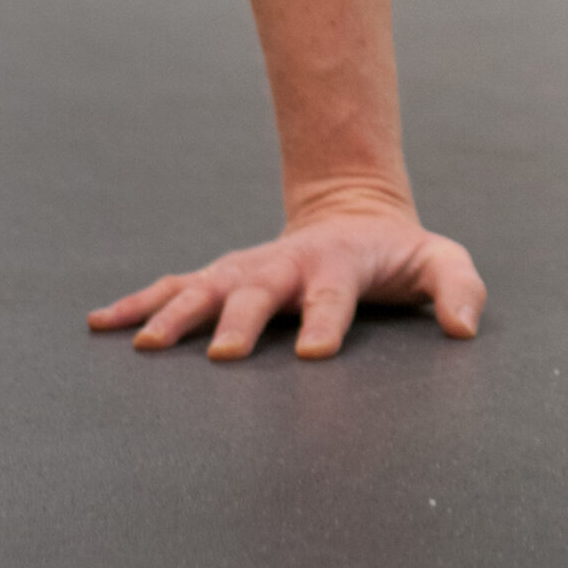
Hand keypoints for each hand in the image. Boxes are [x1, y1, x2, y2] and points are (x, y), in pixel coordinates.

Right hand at [88, 195, 486, 361]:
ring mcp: (249, 269)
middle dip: (243, 320)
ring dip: (177, 315)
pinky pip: (175, 288)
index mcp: (339, 265)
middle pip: (260, 291)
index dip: (328, 320)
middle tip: (225, 355)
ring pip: (207, 288)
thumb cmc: (398, 253)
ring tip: (146, 347)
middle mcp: (286, 266)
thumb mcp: (440, 260)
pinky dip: (139, 303)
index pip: (335, 294)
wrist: (352, 213)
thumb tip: (465, 327)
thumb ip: (459, 288)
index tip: (315, 351)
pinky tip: (103, 323)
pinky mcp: (224, 277)